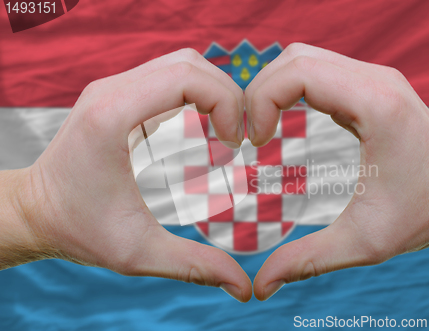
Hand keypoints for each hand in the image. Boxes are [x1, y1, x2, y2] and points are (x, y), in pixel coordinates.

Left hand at [8, 49, 251, 301]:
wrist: (34, 212)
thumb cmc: (78, 230)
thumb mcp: (138, 254)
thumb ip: (194, 267)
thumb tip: (243, 287)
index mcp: (113, 116)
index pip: (187, 77)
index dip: (227, 102)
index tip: (237, 143)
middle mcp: (111, 91)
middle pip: (189, 63)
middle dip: (227, 94)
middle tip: (240, 137)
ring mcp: (112, 88)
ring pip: (180, 63)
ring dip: (213, 90)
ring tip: (227, 130)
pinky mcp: (117, 95)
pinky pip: (167, 76)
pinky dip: (196, 92)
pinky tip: (206, 124)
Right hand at [246, 43, 428, 299]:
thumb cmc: (421, 215)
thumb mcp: (363, 243)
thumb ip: (307, 261)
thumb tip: (260, 286)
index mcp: (376, 106)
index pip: (299, 72)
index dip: (261, 100)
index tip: (254, 142)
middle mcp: (376, 80)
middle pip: (295, 58)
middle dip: (258, 91)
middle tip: (249, 136)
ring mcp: (374, 77)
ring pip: (303, 57)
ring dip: (272, 87)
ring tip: (261, 128)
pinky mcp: (369, 84)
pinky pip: (318, 69)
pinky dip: (290, 87)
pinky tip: (282, 118)